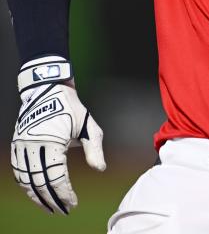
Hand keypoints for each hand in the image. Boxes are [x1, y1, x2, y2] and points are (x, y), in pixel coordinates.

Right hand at [11, 56, 105, 213]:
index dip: (64, 193)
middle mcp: (33, 145)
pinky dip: (26, 184)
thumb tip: (100, 169)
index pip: (56, 176)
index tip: (72, 204)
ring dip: (36, 196)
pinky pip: (19, 171)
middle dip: (51, 199)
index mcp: (52, 142)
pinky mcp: (16, 145)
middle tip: (63, 211)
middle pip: (40, 182)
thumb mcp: (89, 126)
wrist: (48, 90)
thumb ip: (94, 149)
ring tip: (49, 207)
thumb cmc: (72, 109)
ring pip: (26, 179)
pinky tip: (36, 193)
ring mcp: (21, 145)